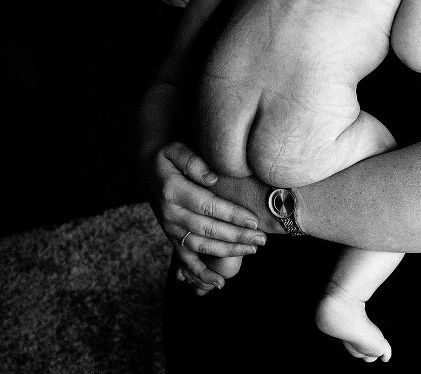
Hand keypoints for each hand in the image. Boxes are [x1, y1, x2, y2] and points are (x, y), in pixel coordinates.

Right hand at [149, 142, 266, 294]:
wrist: (146, 166)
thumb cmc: (168, 156)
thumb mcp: (176, 149)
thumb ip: (193, 161)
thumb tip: (213, 177)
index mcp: (173, 191)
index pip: (208, 206)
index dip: (232, 215)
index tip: (254, 221)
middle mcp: (170, 213)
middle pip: (208, 229)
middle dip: (237, 237)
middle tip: (262, 240)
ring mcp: (170, 228)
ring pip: (201, 246)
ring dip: (227, 252)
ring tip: (252, 250)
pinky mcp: (172, 237)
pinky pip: (185, 260)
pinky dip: (201, 274)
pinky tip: (219, 284)